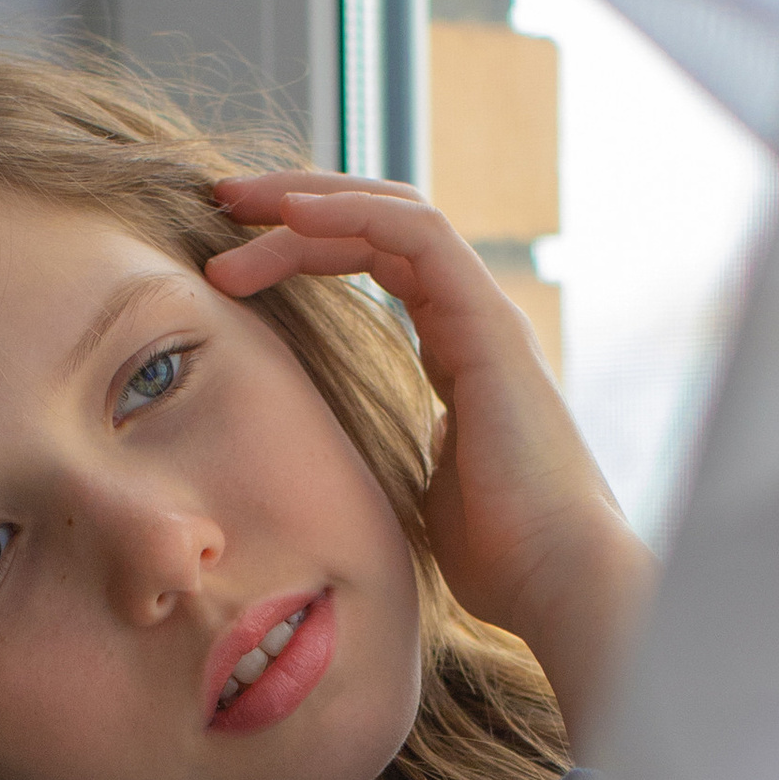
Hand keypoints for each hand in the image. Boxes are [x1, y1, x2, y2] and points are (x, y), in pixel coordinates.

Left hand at [205, 171, 652, 743]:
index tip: (233, 255)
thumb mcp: (420, 486)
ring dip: (309, 201)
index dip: (306, 245)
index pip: (378, 262)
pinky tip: (293, 215)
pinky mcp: (487, 320)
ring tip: (235, 205)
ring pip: (393, 214)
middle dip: (297, 203)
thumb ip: (392, 449)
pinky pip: (416, 233)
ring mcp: (484, 312)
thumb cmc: (498, 555)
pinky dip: (353, 213)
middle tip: (223, 200)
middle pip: (380, 224)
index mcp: (456, 349)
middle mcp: (473, 317)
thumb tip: (347, 453)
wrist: (555, 578)